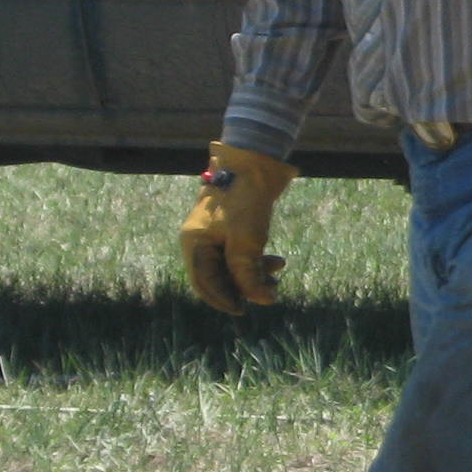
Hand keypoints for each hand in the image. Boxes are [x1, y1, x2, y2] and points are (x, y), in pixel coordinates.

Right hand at [179, 142, 292, 312]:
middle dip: (243, 287)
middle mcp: (200, 240)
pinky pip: (239, 252)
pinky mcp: (230, 227)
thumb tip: (262, 301)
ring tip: (277, 276)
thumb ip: (250, 275)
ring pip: (232, 266)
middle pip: (219, 277)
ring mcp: (214, 233)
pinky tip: (277, 261)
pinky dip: (257, 260)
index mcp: (194, 244)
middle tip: (269, 293)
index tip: (244, 310)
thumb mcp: (247, 243)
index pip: (204, 284)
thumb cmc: (245, 201)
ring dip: (254, 274)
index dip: (224, 300)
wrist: (254, 161)